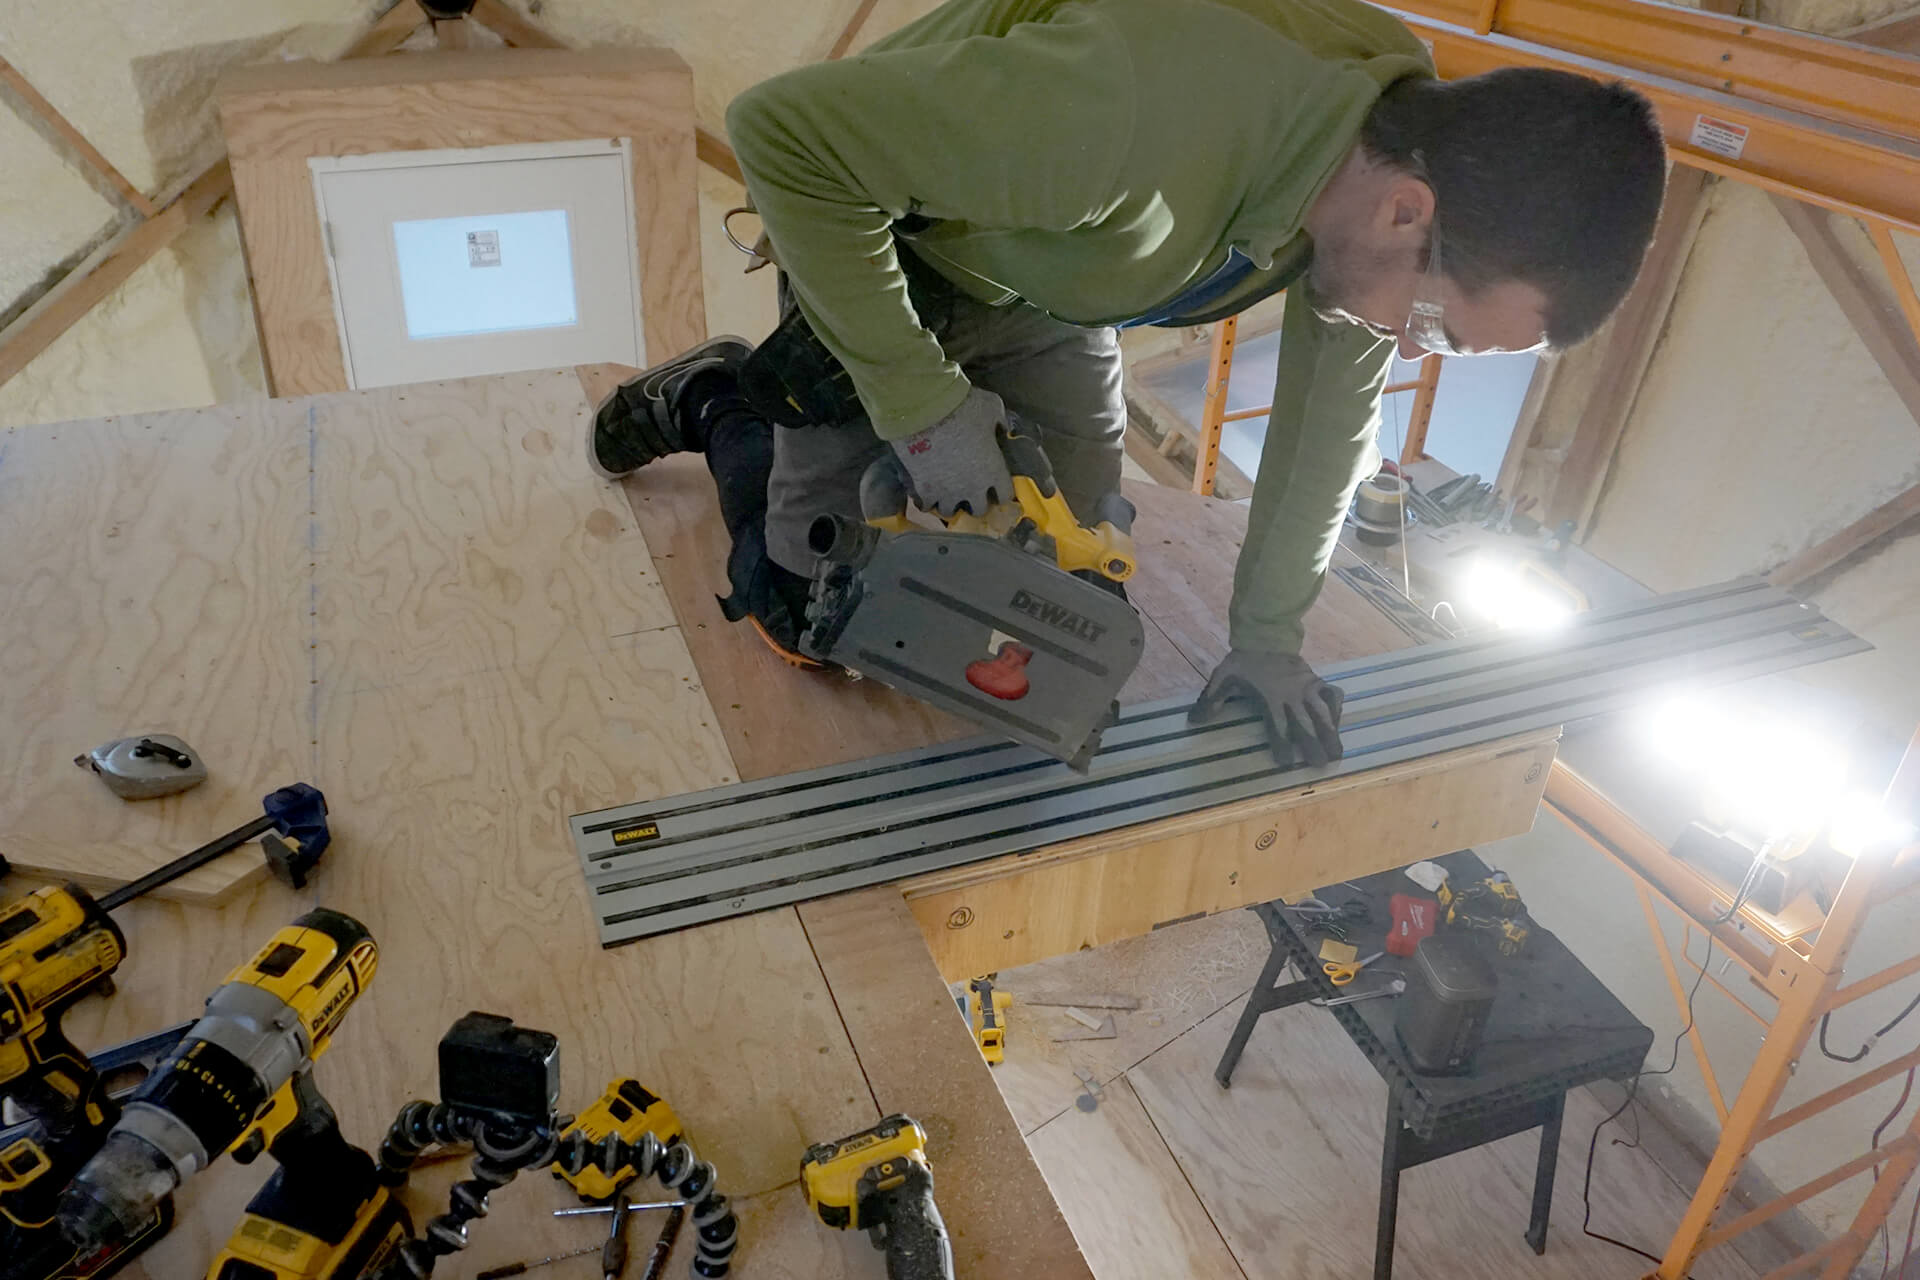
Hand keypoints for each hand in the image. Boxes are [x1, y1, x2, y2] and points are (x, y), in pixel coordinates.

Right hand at [889, 386, 1014, 516]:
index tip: (995, 484)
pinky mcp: (925, 491)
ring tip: (945, 492)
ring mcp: (948, 492)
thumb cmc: (963, 408)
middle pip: (979, 509)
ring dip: (950, 503)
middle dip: (976, 501)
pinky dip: (926, 501)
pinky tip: (925, 493)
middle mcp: (973, 488)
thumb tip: (1001, 428)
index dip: (1000, 490)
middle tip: (970, 489)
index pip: (1005, 495)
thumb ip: (1000, 422)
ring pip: (950, 512)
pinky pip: (926, 506)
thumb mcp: (992, 407)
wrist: (926, 412)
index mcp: (994, 471)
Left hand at [1190, 649, 1345, 766]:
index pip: (1277, 724)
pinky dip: (1336, 709)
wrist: (1265, 636)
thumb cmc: (1243, 662)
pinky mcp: (1317, 681)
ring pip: (1322, 712)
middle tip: (1321, 764)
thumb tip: (1193, 721)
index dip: (1281, 743)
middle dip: (1313, 744)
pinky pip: (1332, 695)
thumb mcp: (1222, 678)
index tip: (1286, 762)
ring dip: (1331, 732)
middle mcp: (1291, 695)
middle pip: (1304, 722)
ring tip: (1337, 753)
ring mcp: (1307, 688)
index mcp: (1269, 697)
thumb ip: (1210, 700)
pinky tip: (1337, 723)